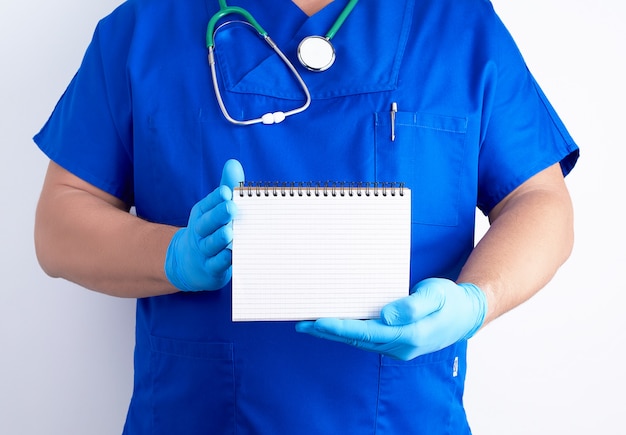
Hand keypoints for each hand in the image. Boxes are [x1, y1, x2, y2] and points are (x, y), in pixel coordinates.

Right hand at [164, 159, 244, 290]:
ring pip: (211, 245)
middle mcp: (200, 232)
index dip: (216, 198)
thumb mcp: (214, 208)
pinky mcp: (210, 270)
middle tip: (231, 207)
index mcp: (201, 214)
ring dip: (220, 239)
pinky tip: (233, 255)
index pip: (207, 204)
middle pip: (207, 223)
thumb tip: (233, 163)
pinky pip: (216, 265)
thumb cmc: (210, 230)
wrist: (189, 264)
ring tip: (230, 232)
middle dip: (218, 215)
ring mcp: (203, 252)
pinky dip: (223, 261)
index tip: (227, 191)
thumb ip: (226, 186)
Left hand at [295, 278, 486, 360]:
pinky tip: (335, 326)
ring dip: (335, 334)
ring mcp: (398, 346)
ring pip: (360, 341)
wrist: (466, 314)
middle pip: (357, 340)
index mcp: (409, 335)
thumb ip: (412, 306)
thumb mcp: (435, 296)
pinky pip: (368, 338)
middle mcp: (401, 345)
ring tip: (310, 325)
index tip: (318, 322)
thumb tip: (386, 315)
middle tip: (301, 324)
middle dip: (328, 333)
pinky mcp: (397, 341)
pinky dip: (348, 333)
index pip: (366, 333)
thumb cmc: (450, 301)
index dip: (340, 328)